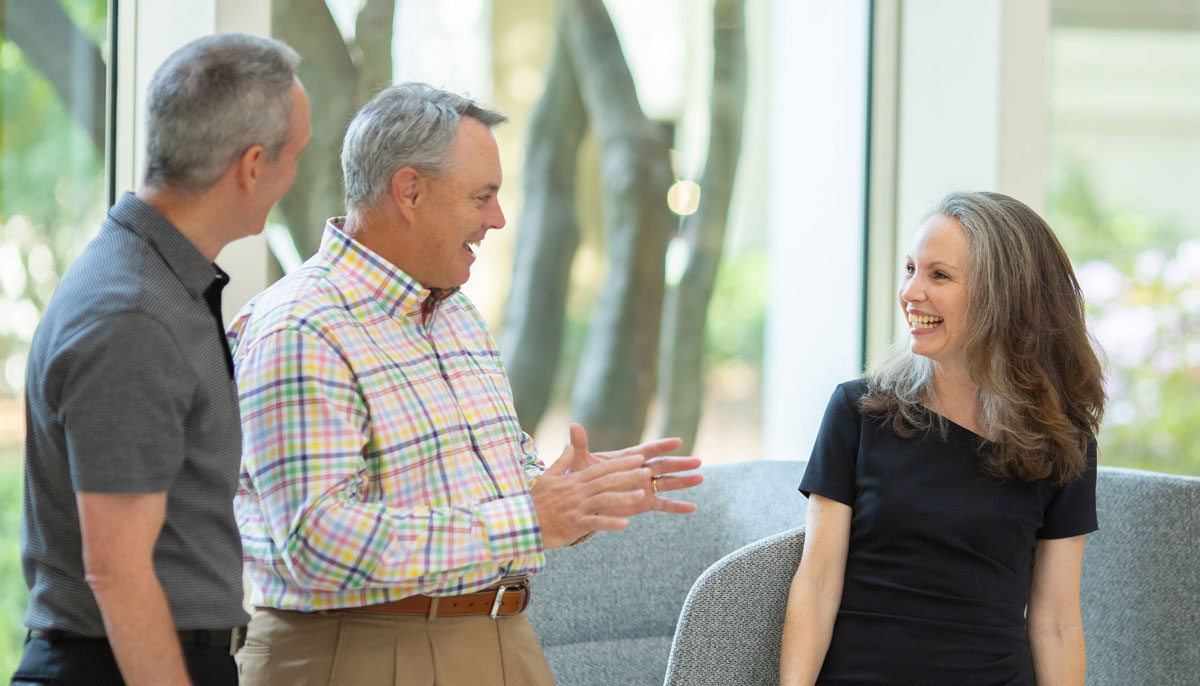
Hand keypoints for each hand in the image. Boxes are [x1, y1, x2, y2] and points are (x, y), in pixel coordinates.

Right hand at [531, 451, 650, 548]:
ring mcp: (577, 508)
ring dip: (624, 498)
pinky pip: (596, 523)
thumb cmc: (535, 501)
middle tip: (647, 471)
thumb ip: (562, 461)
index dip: (621, 463)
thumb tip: (569, 445)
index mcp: (573, 480)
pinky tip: (626, 523)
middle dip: (628, 476)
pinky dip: (610, 523)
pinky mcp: (575, 524)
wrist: (522, 523)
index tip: (637, 458)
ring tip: (642, 496)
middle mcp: (577, 492)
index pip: (601, 469)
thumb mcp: (547, 477)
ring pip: (604, 500)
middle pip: (607, 481)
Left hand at [555, 424, 703, 514]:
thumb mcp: (581, 462)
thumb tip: (573, 426)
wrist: (584, 499)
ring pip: (668, 482)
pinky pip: (663, 504)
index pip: (648, 450)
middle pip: (664, 465)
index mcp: (629, 458)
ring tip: (700, 478)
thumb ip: (580, 445)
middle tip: (698, 461)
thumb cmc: (584, 477)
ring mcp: (644, 487)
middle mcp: (641, 471)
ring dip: (683, 481)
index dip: (662, 446)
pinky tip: (692, 508)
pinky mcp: (644, 503)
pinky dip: (677, 507)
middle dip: (680, 463)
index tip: (677, 441)